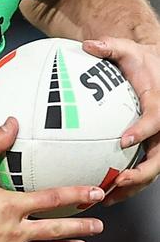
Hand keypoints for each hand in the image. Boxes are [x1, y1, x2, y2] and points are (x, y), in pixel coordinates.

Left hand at [83, 38, 159, 203]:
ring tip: (108, 197)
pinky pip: (143, 170)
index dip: (143, 131)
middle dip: (143, 172)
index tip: (124, 140)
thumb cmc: (141, 60)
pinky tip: (105, 194)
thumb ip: (110, 46)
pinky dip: (128, 184)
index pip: (156, 120)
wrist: (157, 69)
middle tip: (119, 180)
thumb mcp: (127, 49)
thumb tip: (88, 44)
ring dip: (133, 186)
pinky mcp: (152, 148)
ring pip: (153, 170)